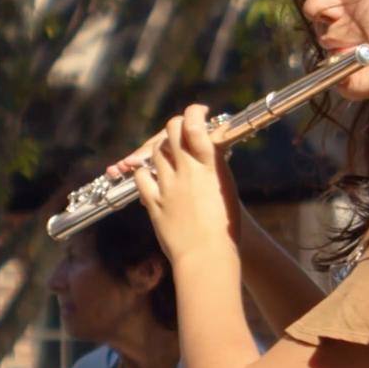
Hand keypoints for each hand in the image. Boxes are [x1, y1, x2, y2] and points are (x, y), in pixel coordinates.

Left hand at [132, 105, 239, 264]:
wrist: (208, 255)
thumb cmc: (225, 227)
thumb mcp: (226, 189)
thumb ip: (214, 168)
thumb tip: (209, 152)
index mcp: (210, 166)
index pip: (196, 126)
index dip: (193, 113)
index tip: (196, 112)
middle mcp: (187, 170)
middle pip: (171, 132)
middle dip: (174, 125)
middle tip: (179, 128)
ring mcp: (168, 185)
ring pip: (155, 152)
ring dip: (158, 148)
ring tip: (166, 153)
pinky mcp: (154, 202)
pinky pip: (142, 177)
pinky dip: (143, 172)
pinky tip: (148, 174)